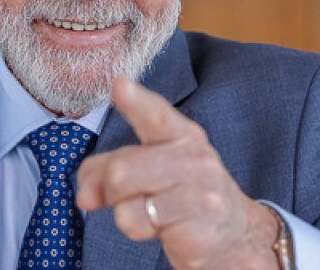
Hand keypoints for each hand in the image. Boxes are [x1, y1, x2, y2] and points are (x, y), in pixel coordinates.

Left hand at [76, 76, 279, 269]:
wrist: (235, 234)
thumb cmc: (182, 193)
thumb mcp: (147, 168)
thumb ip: (106, 169)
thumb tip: (84, 197)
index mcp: (181, 135)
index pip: (157, 115)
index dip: (136, 102)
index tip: (119, 85)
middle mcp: (195, 160)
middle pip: (120, 171)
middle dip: (111, 189)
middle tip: (133, 195)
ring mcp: (201, 197)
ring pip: (125, 206)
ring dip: (127, 215)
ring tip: (154, 213)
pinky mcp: (197, 233)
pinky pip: (140, 229)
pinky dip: (143, 232)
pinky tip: (169, 229)